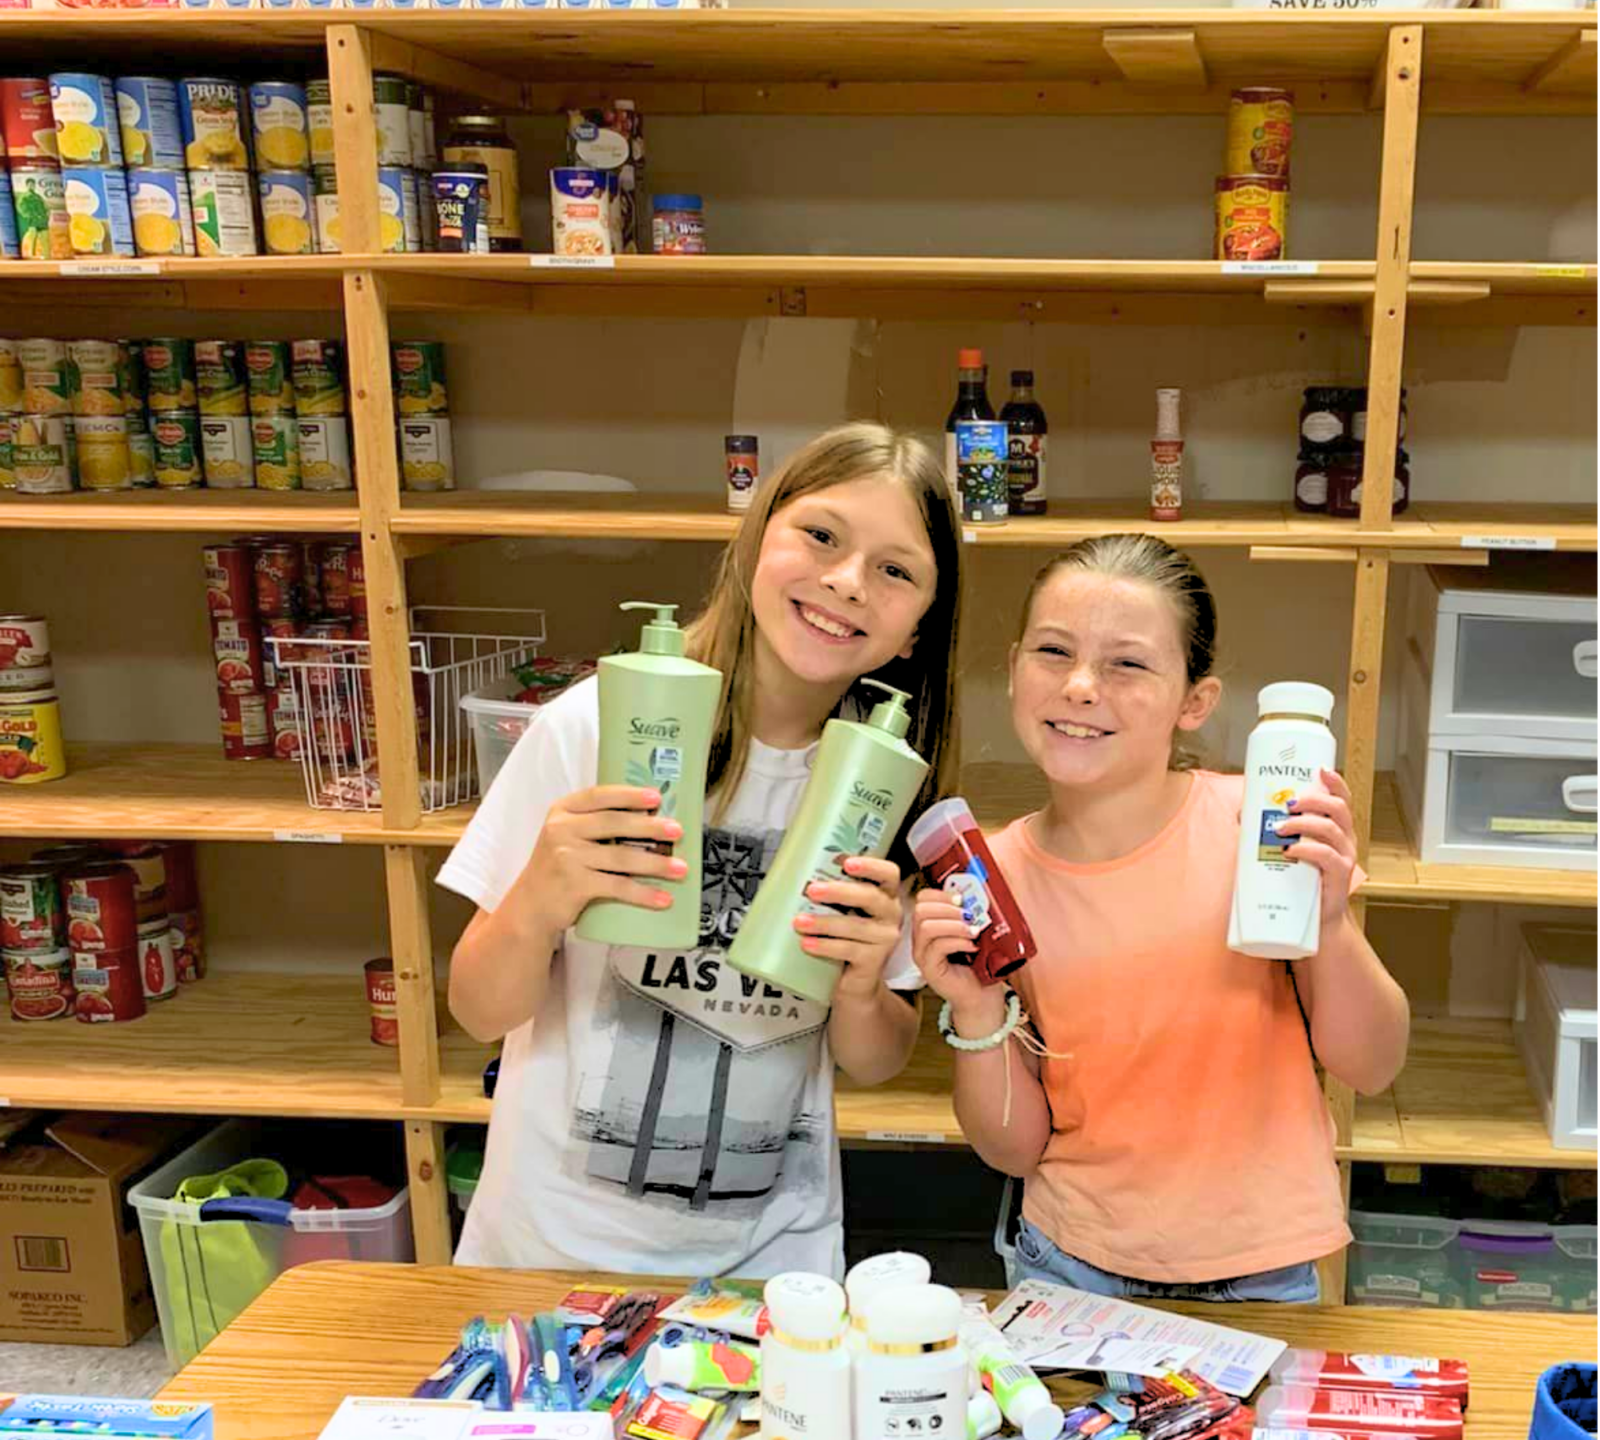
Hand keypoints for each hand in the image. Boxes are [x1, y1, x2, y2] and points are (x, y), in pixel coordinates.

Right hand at [509, 785, 686, 935]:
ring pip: (621, 856)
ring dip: (656, 863)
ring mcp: (567, 857)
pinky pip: (617, 886)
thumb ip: (593, 823)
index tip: (656, 797)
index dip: (630, 795)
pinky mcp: (575, 885)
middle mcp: (561, 829)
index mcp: (562, 811)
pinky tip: (663, 898)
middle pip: (615, 823)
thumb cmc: (559, 867)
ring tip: (681, 868)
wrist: (531, 906)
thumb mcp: (567, 835)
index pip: (599, 795)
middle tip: (678, 831)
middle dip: (651, 827)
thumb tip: (648, 817)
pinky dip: (644, 893)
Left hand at [793, 855, 903, 998]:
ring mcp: (885, 939)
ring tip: (799, 922)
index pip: (888, 874)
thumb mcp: (844, 910)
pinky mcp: (874, 961)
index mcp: (885, 895)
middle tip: (812, 890)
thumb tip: (799, 875)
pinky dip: (825, 946)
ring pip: (855, 926)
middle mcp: (890, 914)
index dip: (871, 866)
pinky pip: (848, 950)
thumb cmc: (846, 936)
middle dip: (839, 892)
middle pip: (871, 897)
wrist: (853, 980)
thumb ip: (833, 894)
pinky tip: (807, 943)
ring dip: (824, 922)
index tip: (847, 863)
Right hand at [912, 887, 1004, 1034]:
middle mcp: (920, 938)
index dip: (942, 894)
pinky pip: (937, 947)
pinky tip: (972, 947)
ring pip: (926, 927)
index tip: (963, 898)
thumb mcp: (974, 932)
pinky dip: (958, 942)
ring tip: (973, 932)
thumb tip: (978, 893)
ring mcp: (922, 954)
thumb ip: (970, 914)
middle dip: (948, 908)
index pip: (922, 898)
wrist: (981, 995)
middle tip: (969, 915)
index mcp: (929, 924)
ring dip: (954, 925)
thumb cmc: (979, 963)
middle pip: (920, 909)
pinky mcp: (929, 968)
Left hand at [1277, 768, 1358, 927]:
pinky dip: (1306, 849)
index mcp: (1337, 828)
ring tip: (1279, 827)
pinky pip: (1327, 856)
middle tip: (1288, 803)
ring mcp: (1345, 857)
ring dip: (1302, 823)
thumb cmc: (1299, 878)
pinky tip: (1290, 851)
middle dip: (1313, 800)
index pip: (1342, 799)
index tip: (1320, 770)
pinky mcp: (1339, 876)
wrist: (1313, 918)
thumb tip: (1242, 811)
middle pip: (1338, 809)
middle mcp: (1345, 839)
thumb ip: (1272, 830)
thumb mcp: (1289, 848)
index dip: (1335, 782)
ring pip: (1330, 829)